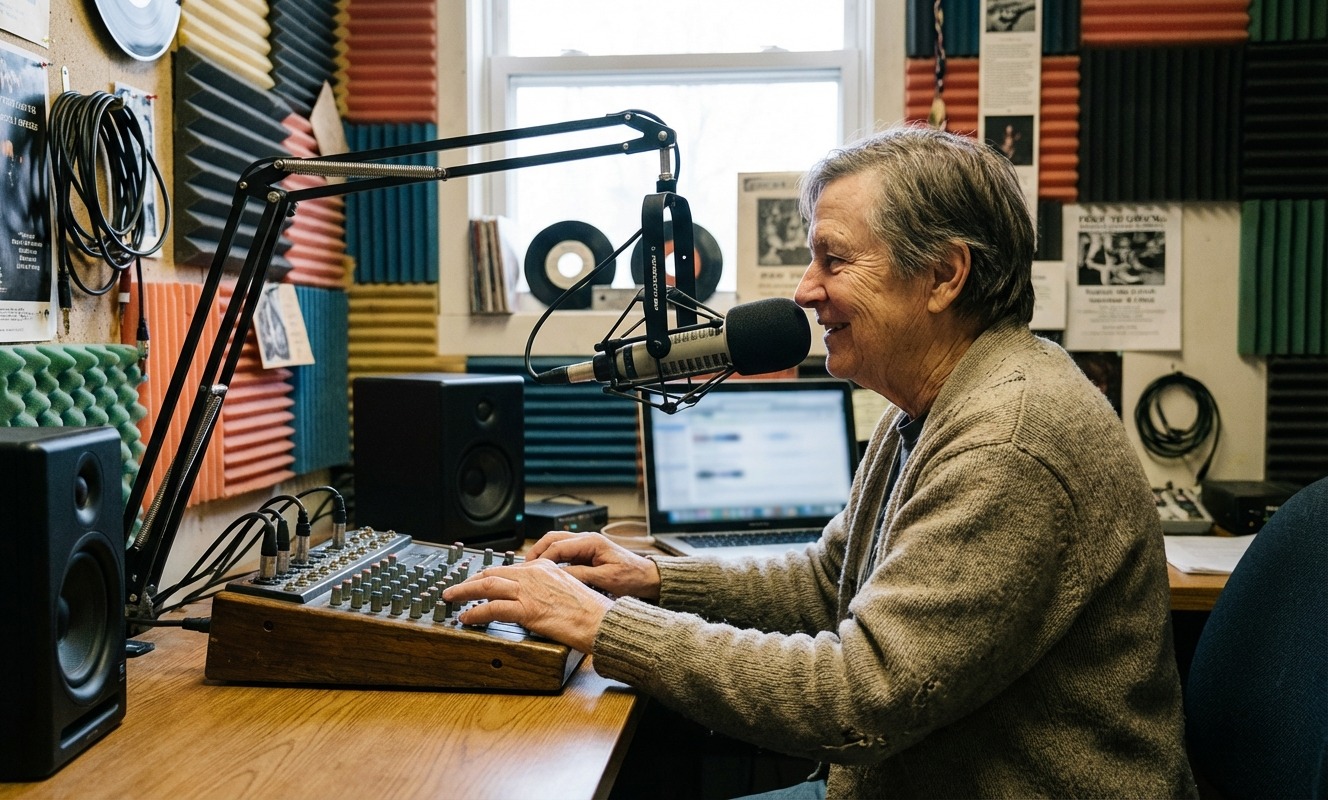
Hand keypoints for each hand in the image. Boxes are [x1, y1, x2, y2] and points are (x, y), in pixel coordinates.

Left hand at [441, 559, 610, 652]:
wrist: (601, 621)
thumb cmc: (590, 611)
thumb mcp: (567, 589)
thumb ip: (547, 589)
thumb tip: (533, 599)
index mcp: (544, 567)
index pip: (507, 568)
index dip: (487, 575)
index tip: (476, 580)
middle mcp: (534, 574)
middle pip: (492, 574)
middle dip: (469, 581)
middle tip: (454, 588)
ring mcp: (529, 591)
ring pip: (486, 587)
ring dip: (463, 592)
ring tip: (450, 598)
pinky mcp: (527, 610)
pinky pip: (492, 609)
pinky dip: (475, 613)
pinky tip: (466, 618)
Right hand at [528, 531, 660, 600]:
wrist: (647, 578)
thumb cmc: (632, 576)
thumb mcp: (605, 578)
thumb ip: (581, 575)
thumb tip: (558, 576)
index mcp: (591, 541)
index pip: (558, 546)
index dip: (542, 558)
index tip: (531, 571)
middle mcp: (587, 539)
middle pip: (553, 539)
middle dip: (537, 552)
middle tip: (524, 567)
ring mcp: (586, 546)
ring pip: (556, 545)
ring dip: (543, 555)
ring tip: (531, 570)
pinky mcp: (586, 555)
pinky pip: (564, 554)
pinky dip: (552, 560)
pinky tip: (546, 572)